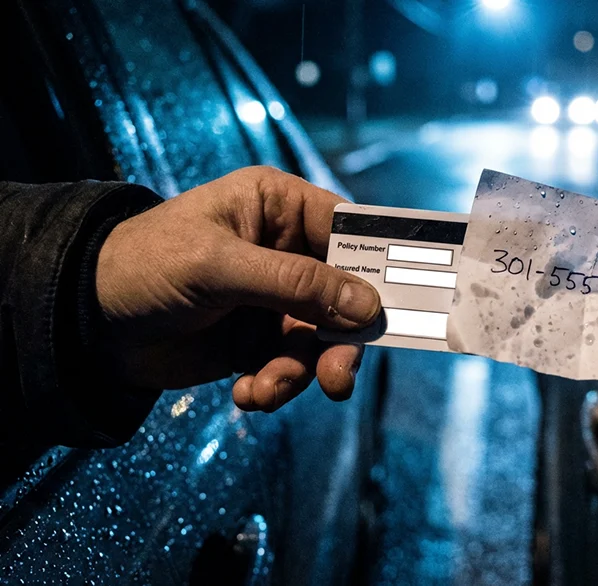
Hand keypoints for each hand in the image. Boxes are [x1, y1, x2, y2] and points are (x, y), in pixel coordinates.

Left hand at [95, 166, 381, 411]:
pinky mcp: (257, 340)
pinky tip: (246, 394)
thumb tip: (366, 306)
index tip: (398, 305)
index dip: (377, 267)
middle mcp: (285, 252)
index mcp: (279, 208)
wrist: (86, 323)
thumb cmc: (146, 265)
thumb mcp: (219, 267)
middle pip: (343, 296)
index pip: (348, 232)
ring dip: (300, 372)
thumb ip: (294, 285)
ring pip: (319, 340)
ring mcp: (272, 300)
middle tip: (337, 378)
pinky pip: (289, 367)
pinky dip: (274, 386)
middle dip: (339, 341)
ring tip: (265, 389)